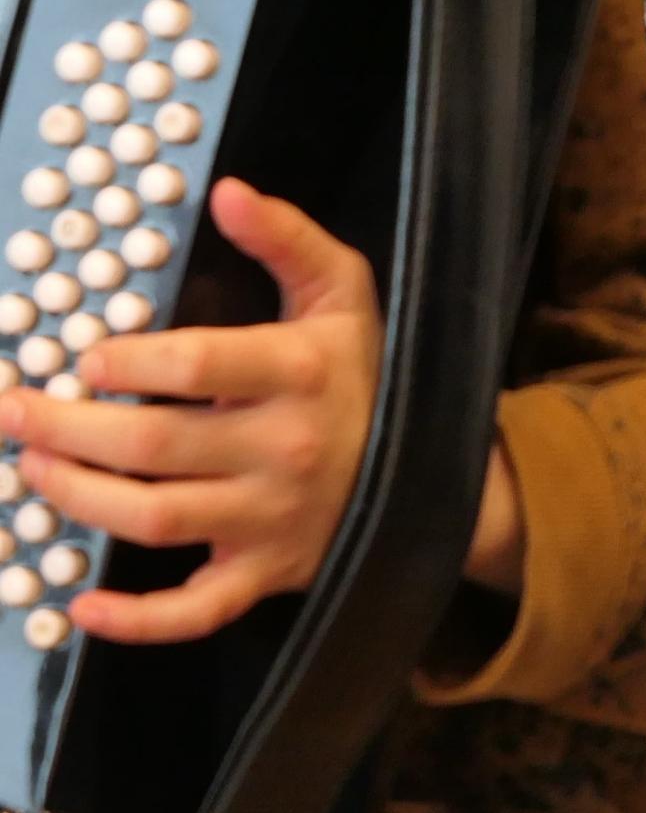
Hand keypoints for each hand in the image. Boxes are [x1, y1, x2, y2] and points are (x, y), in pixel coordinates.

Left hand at [0, 179, 382, 641]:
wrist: (436, 475)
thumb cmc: (364, 375)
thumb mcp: (344, 294)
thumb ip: (288, 239)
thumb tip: (226, 190)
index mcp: (300, 375)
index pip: (198, 366)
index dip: (127, 361)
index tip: (83, 356)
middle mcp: (286, 451)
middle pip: (153, 445)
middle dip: (66, 428)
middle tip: (13, 410)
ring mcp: (275, 520)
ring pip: (155, 518)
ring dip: (77, 497)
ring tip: (32, 469)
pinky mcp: (268, 572)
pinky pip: (200, 611)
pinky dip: (139, 622)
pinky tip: (83, 607)